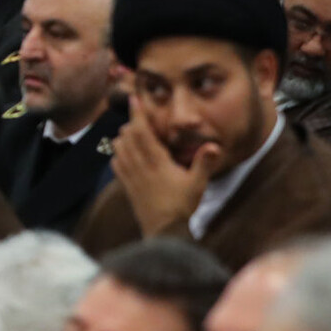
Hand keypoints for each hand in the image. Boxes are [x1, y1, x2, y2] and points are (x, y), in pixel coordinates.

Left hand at [111, 99, 218, 237]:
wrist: (163, 230)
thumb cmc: (182, 206)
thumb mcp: (198, 183)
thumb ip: (205, 163)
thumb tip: (214, 145)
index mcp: (155, 161)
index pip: (141, 131)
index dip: (137, 114)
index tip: (134, 99)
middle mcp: (138, 165)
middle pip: (126, 136)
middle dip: (132, 125)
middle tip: (143, 120)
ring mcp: (129, 175)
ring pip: (118, 147)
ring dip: (124, 138)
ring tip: (136, 135)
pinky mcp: (125, 185)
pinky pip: (115, 162)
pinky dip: (119, 153)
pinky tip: (127, 154)